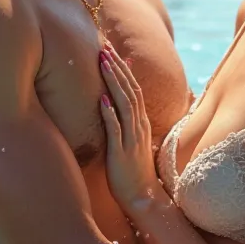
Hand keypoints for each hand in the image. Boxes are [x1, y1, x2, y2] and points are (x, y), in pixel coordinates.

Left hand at [99, 43, 160, 210]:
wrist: (143, 197)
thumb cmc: (133, 168)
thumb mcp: (132, 139)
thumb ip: (127, 119)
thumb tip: (116, 99)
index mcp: (141, 121)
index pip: (133, 87)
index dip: (121, 67)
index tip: (109, 48)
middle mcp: (139, 125)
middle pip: (129, 89)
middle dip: (116, 67)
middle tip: (103, 46)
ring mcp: (132, 138)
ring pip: (124, 103)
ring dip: (113, 81)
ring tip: (102, 62)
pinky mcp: (122, 152)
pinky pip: (116, 130)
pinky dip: (109, 113)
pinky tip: (101, 99)